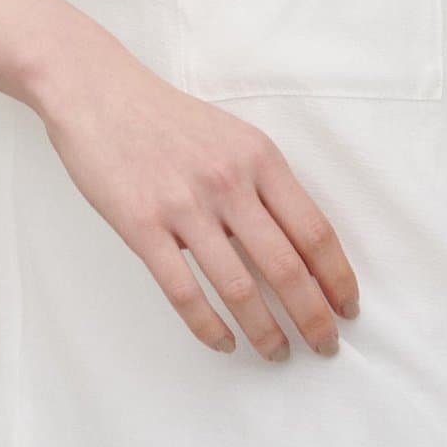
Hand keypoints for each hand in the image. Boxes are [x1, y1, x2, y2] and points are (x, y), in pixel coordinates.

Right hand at [36, 42, 360, 362]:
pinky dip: (208, 327)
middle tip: (325, 346)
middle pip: (286, 266)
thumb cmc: (168, 118)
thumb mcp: (233, 136)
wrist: (98, 93)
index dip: (337, 277)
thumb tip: (297, 246)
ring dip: (265, 331)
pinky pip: (183, 291)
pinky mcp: (141, 226)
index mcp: (260, 158)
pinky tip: (224, 342)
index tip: (347, 307)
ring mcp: (183, 206)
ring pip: (238, 287)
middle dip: (313, 316)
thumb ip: (264, 185)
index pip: (315, 230)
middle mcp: (228, 182)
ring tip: (278, 353)